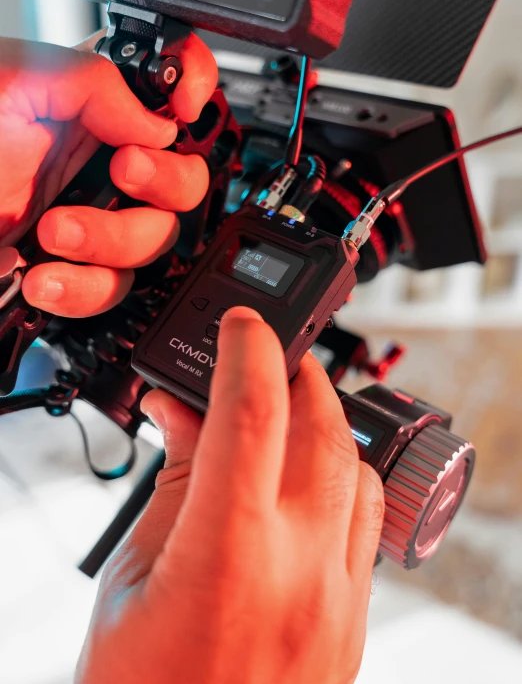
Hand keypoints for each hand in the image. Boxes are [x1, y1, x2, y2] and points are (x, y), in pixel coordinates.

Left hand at [0, 33, 216, 316]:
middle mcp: (96, 163)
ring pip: (154, 240)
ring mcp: (88, 219)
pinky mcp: (69, 268)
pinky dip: (84, 287)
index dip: (195, 93)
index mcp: (88, 106)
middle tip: (122, 173)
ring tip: (55, 230)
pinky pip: (111, 288)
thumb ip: (88, 82)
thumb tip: (153, 123)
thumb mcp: (6, 81)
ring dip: (113, 241)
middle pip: (183, 178)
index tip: (184, 109)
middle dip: (163, 181)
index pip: (168, 90)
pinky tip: (44, 274)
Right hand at [77, 308, 383, 683]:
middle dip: (298, 373)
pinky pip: (369, 526)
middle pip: (322, 427)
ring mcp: (336, 600)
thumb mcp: (130, 571)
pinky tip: (307, 484)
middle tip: (267, 356)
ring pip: (358, 471)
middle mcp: (298, 571)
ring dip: (327, 426)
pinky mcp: (353, 622)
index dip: (248, 348)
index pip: (252, 411)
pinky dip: (342, 482)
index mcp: (226, 554)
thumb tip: (182, 408)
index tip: (242, 324)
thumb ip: (172, 478)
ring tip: (287, 415)